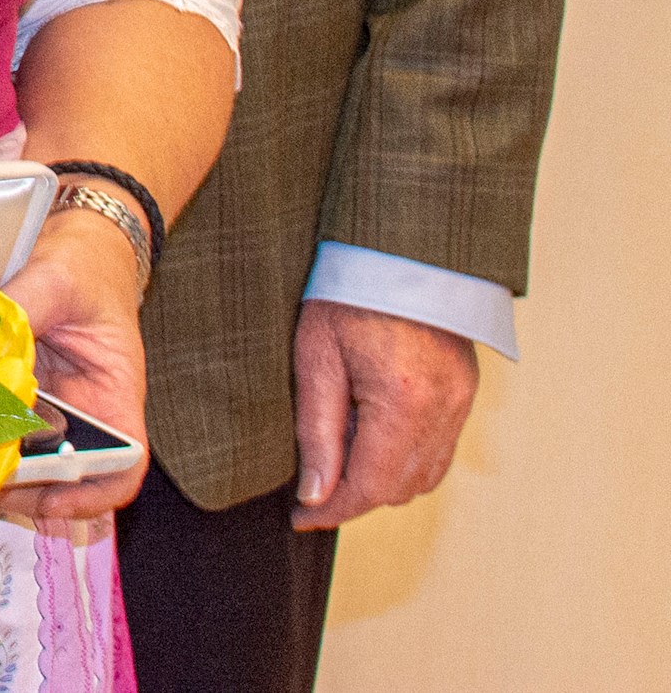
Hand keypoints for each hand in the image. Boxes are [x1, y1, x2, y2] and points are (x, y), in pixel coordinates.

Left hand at [1, 210, 150, 520]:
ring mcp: (44, 404)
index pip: (121, 468)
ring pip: (19, 454)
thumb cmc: (86, 264)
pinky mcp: (9, 386)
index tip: (51, 502)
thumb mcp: (59, 280)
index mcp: (114, 398)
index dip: (92, 498)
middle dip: (18, 486)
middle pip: (58, 473)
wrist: (78, 241)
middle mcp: (81, 412)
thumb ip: (21, 308)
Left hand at [291, 300, 477, 528]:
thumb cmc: (346, 293)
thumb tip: (314, 495)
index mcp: (405, 403)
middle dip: (355, 497)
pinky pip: (439, 449)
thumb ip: (317, 432)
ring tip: (337, 460)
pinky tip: (369, 437)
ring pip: (425, 476)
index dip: (334, 510)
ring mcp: (461, 403)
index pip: (372, 486)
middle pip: (402, 489)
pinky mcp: (465, 393)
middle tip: (310, 489)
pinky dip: (405, 458)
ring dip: (382, 481)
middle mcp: (444, 410)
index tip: (300, 517)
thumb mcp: (316, 358)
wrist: (398, 248)